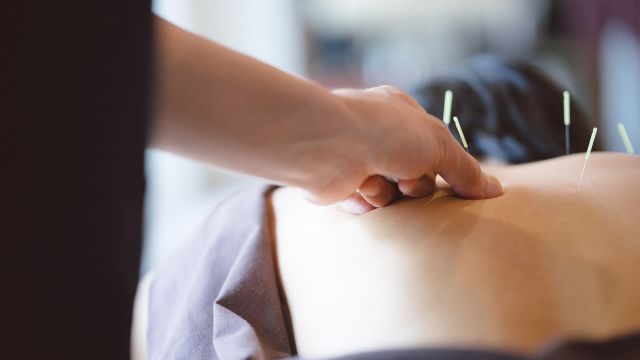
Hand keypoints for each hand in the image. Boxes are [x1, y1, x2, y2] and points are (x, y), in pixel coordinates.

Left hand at [304, 85, 502, 212]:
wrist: (327, 145)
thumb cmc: (384, 133)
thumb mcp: (438, 145)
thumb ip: (465, 170)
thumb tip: (495, 190)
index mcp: (401, 114)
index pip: (434, 147)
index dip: (443, 167)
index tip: (454, 186)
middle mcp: (378, 134)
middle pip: (413, 175)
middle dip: (414, 185)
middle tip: (407, 182)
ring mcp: (357, 159)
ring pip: (390, 194)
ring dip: (388, 194)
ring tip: (376, 182)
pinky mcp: (340, 184)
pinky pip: (365, 206)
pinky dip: (365, 202)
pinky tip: (358, 189)